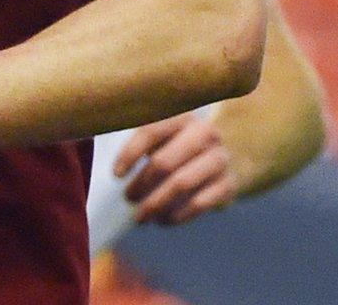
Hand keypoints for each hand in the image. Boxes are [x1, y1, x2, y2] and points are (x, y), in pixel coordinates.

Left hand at [118, 112, 234, 225]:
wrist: (218, 157)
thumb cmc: (176, 146)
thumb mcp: (161, 135)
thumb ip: (137, 141)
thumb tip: (109, 163)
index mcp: (182, 116)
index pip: (151, 132)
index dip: (130, 154)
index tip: (116, 175)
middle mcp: (205, 134)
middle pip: (165, 162)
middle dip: (141, 184)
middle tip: (128, 198)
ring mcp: (219, 159)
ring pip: (181, 184)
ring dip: (156, 203)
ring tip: (139, 216)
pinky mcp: (228, 184)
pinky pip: (200, 203)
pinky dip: (177, 215)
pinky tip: (162, 220)